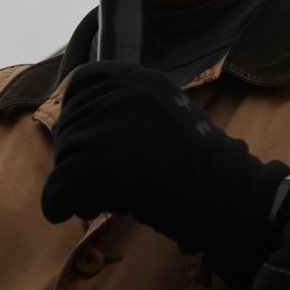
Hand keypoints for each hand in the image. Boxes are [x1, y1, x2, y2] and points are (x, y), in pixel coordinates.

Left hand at [41, 61, 289, 283]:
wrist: (231, 198)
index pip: (82, 82)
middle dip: (76, 158)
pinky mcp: (105, 158)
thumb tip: (75, 129)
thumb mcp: (165, 119)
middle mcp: (124, 90)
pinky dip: (58, 203)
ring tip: (105, 199)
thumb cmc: (202, 170)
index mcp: (141, 78)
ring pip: (65, 156)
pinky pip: (60, 183)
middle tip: (100, 186)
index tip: (84, 145)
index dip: (75, 117)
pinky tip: (69, 212)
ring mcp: (114, 121)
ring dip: (76, 183)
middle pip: (70, 124)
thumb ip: (127, 113)